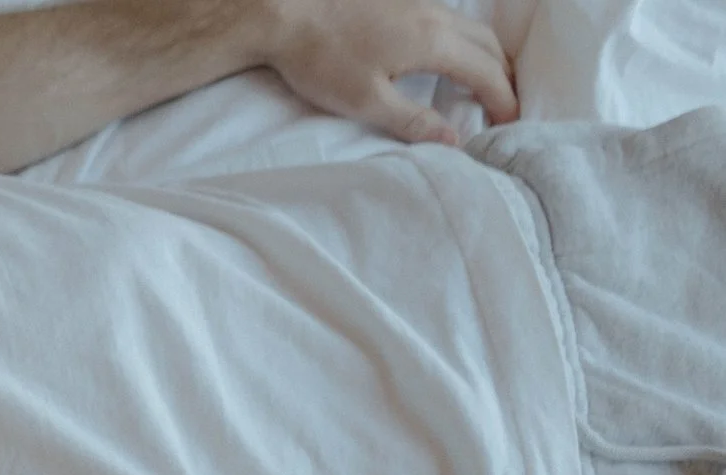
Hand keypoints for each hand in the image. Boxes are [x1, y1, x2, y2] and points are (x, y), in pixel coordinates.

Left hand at [261, 0, 518, 144]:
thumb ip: (413, 121)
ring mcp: (418, 2)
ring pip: (470, 27)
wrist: (285, 12)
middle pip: (488, 44)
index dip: (502, 99)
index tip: (509, 123)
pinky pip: (448, 18)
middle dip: (502, 76)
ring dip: (485, 55)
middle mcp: (434, 15)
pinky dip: (463, 40)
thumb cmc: (321, 59)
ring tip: (483, 83)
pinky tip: (448, 56)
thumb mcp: (366, 101)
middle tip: (503, 106)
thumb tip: (454, 140)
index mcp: (433, 41)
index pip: (486, 72)